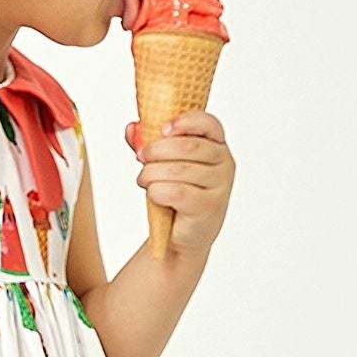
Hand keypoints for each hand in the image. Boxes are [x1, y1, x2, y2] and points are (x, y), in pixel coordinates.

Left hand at [124, 109, 234, 251]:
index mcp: (217, 145)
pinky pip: (177, 192)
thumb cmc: (177, 194)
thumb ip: (149, 142)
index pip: (209, 124)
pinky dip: (157, 191)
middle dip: (156, 149)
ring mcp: (219, 186)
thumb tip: (132, 129)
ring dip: (151, 173)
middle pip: (189, 146)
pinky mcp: (208, 207)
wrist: (184, 235)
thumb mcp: (164, 163)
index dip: (186, 122)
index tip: (163, 129)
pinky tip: (152, 193)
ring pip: (179, 169)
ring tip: (143, 179)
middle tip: (141, 156)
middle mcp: (224, 163)